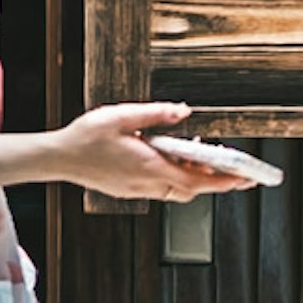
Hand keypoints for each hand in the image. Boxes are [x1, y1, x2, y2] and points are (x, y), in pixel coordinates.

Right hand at [49, 101, 251, 202]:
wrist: (57, 157)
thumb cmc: (85, 138)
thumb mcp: (122, 116)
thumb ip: (156, 114)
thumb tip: (183, 112)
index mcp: (149, 168)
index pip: (196, 181)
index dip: (224, 182)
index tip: (244, 180)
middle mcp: (146, 184)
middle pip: (190, 190)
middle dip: (213, 181)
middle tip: (233, 169)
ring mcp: (136, 190)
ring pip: (176, 191)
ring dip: (192, 178)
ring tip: (200, 157)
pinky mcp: (127, 189)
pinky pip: (160, 188)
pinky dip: (173, 177)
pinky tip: (170, 159)